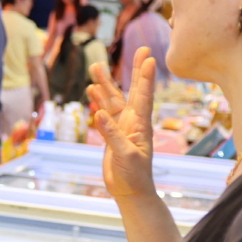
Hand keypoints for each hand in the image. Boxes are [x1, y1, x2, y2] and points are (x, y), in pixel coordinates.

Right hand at [86, 48, 156, 201]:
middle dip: (133, 71)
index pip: (143, 96)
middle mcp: (133, 122)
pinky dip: (99, 102)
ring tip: (96, 67)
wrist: (131, 192)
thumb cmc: (134, 177)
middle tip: (139, 49)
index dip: (145, 76)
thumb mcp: (125, 156)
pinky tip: (92, 92)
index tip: (149, 57)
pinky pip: (105, 114)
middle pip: (130, 91)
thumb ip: (113, 135)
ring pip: (113, 101)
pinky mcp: (112, 135)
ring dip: (106, 84)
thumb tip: (100, 113)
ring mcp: (123, 127)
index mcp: (140, 125)